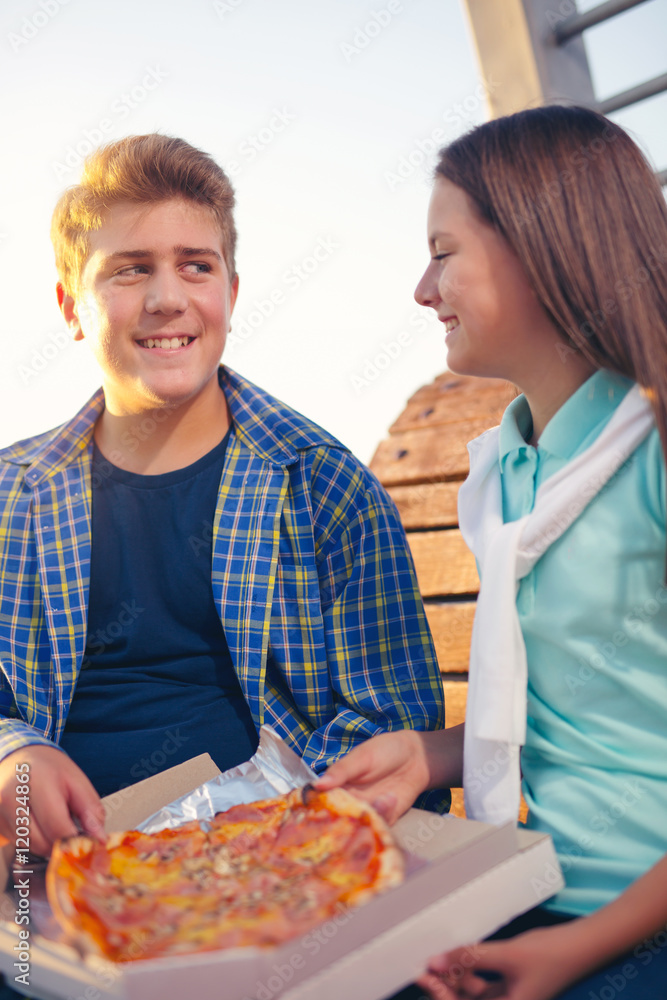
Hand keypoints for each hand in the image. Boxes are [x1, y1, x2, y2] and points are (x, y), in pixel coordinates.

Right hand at [0, 745, 105, 856]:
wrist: (18, 759)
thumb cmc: (49, 768)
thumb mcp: (76, 781)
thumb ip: (90, 810)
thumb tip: (99, 839)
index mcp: (36, 783)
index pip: (57, 827)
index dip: (75, 840)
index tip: (87, 841)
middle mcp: (11, 799)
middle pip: (42, 842)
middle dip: (62, 843)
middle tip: (72, 831)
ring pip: (30, 847)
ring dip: (47, 843)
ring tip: (55, 821)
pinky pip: (20, 844)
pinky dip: (34, 840)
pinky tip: (39, 822)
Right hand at [315, 729, 435, 823]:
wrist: (416, 757)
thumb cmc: (385, 750)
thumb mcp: (362, 756)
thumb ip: (341, 771)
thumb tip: (317, 785)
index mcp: (338, 786)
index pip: (320, 802)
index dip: (315, 810)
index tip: (315, 813)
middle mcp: (349, 802)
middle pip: (338, 820)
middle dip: (341, 821)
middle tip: (352, 810)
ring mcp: (367, 812)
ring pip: (358, 826)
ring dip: (367, 816)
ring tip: (380, 797)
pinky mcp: (385, 819)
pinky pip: (379, 826)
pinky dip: (383, 817)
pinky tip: (391, 797)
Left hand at [416, 924, 588, 999]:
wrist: (582, 944)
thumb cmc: (549, 954)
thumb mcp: (507, 955)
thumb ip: (470, 957)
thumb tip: (436, 961)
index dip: (441, 996)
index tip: (423, 975)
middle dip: (445, 987)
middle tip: (425, 967)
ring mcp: (510, 997)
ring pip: (474, 994)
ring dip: (456, 978)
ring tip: (440, 957)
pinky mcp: (512, 984)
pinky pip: (484, 983)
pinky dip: (470, 971)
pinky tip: (460, 956)